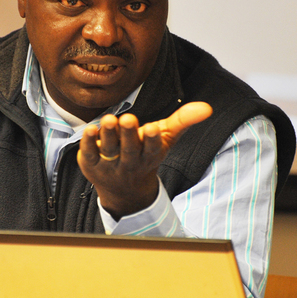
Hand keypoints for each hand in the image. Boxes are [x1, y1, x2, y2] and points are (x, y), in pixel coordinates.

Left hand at [77, 102, 212, 220]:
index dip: (151, 140)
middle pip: (129, 149)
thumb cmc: (146, 155)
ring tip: (109, 119)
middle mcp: (130, 163)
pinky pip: (89, 154)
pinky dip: (88, 143)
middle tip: (128, 118)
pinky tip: (89, 129)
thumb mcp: (165, 138)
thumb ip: (183, 121)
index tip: (153, 128)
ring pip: (109, 150)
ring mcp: (110, 166)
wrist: (124, 190)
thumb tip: (207, 107)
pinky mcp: (91, 165)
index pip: (152, 149)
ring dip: (108, 135)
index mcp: (150, 156)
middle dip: (129, 134)